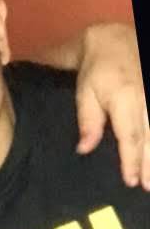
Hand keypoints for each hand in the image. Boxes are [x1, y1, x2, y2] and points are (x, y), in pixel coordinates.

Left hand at [75, 22, 149, 189]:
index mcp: (127, 99)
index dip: (131, 161)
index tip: (130, 181)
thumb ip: (88, 121)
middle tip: (148, 187)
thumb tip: (85, 150)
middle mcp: (147, 99)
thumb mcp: (85, 93)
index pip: (131, 137)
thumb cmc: (96, 70)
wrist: (116, 41)